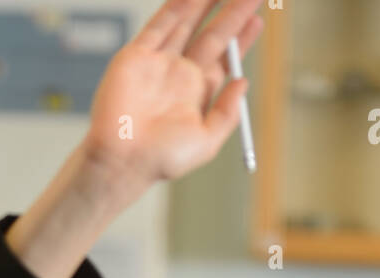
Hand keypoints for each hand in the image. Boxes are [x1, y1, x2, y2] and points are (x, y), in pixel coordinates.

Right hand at [81, 0, 263, 187]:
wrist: (123, 159)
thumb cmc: (161, 159)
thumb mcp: (207, 142)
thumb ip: (227, 113)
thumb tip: (244, 83)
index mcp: (196, 94)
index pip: (224, 59)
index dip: (241, 39)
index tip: (257, 19)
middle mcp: (178, 75)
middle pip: (211, 35)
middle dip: (231, 13)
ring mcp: (157, 63)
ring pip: (187, 22)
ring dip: (205, 2)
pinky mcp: (136, 55)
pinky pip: (159, 24)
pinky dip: (176, 5)